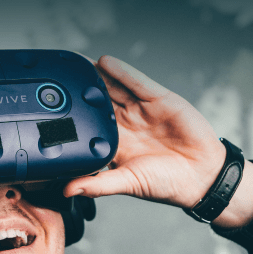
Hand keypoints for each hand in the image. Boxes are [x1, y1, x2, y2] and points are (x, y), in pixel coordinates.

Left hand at [64, 56, 252, 225]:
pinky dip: (123, 72)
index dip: (71, 115)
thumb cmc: (165, 183)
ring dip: (96, 75)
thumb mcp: (127, 183)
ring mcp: (141, 110)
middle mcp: (124, 124)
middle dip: (79, 89)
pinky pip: (138, 83)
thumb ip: (98, 184)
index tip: (49, 106)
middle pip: (97, 102)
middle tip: (57, 76)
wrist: (203, 176)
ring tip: (76, 63)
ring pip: (114, 88)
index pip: (87, 124)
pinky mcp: (159, 99)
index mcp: (113, 143)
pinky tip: (106, 62)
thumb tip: (67, 191)